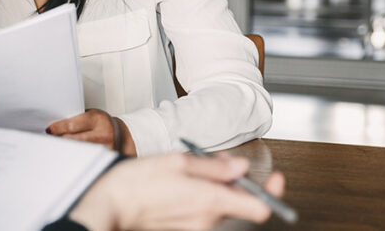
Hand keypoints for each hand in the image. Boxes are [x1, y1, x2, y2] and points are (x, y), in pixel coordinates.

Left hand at [46, 109, 134, 155]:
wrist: (120, 134)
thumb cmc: (101, 123)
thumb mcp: (90, 115)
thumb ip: (76, 118)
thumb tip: (54, 126)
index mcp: (98, 119)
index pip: (72, 125)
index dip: (58, 128)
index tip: (49, 130)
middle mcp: (103, 134)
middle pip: (73, 140)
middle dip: (59, 139)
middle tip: (50, 139)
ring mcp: (105, 149)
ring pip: (77, 151)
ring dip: (65, 149)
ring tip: (58, 147)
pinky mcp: (105, 159)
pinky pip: (85, 159)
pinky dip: (75, 158)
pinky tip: (68, 156)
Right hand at [68, 152, 285, 230]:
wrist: (110, 205)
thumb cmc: (136, 183)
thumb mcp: (177, 161)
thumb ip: (214, 166)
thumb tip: (240, 166)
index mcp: (210, 200)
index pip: (261, 207)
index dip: (272, 193)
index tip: (275, 179)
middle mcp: (208, 219)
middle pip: (238, 202)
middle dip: (234, 180)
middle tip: (219, 161)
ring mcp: (196, 227)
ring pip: (220, 205)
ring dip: (215, 187)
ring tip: (192, 169)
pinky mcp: (184, 228)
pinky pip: (203, 211)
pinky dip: (201, 196)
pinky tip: (182, 183)